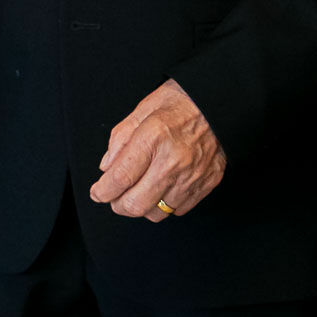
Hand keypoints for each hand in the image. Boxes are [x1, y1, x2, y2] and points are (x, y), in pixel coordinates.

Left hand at [88, 79, 225, 222]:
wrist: (219, 105)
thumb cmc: (180, 103)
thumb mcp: (142, 110)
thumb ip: (120, 139)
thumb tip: (107, 168)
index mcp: (153, 137)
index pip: (121, 177)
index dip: (103, 191)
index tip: (97, 193)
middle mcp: (173, 161)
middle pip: (136, 204)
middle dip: (118, 205)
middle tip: (113, 197)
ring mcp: (192, 176)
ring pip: (157, 213)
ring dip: (142, 207)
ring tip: (138, 192)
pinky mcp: (207, 184)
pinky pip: (178, 210)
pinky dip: (165, 204)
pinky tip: (160, 189)